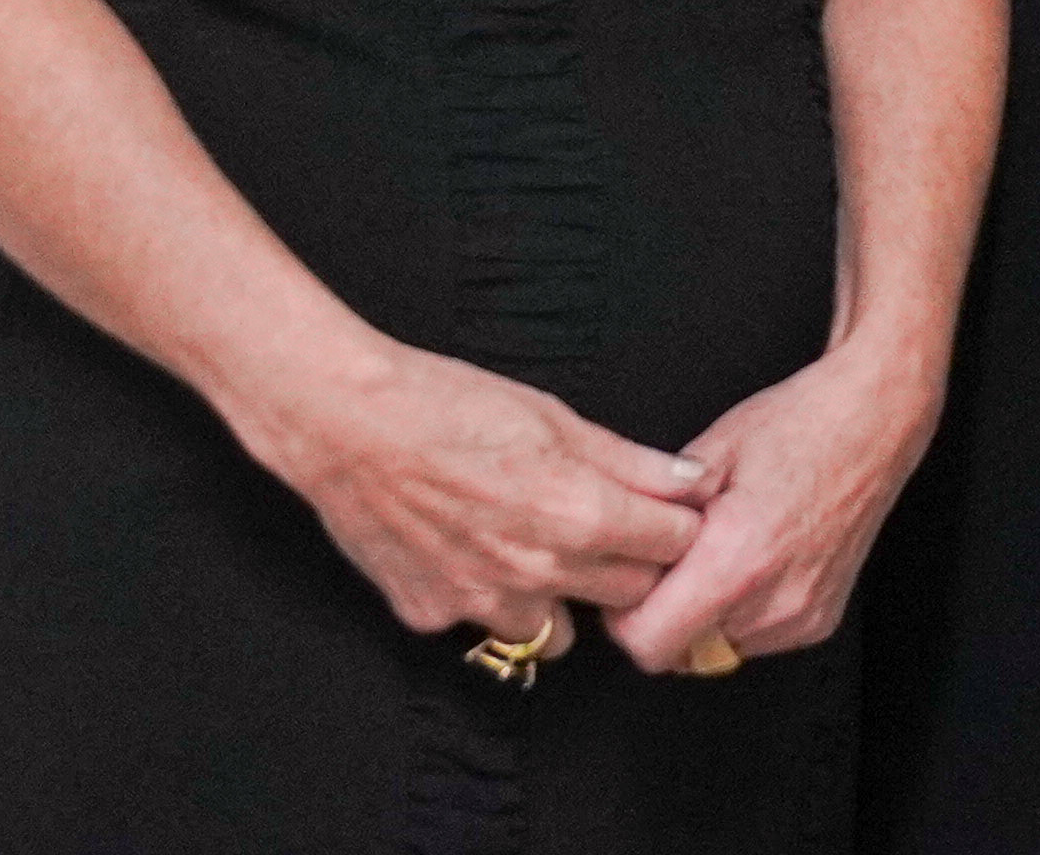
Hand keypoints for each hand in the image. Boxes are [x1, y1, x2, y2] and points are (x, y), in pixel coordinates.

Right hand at [231, 333, 708, 661]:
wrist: (347, 424)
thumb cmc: (450, 405)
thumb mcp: (556, 418)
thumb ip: (632, 462)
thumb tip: (692, 482)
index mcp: (580, 516)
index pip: (672, 548)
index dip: (674, 527)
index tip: (662, 514)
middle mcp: (537, 573)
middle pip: (628, 596)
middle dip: (630, 566)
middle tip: (608, 531)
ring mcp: (480, 603)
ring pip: (556, 634)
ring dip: (562, 602)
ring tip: (538, 552)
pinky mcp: (431, 615)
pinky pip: (482, 626)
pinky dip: (488, 600)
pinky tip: (471, 554)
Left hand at [602, 335, 946, 675]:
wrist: (874, 420)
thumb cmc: (798, 425)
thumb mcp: (706, 455)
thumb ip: (654, 514)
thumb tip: (616, 549)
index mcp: (737, 560)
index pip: (648, 643)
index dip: (624, 618)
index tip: (631, 586)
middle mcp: (773, 600)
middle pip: (680, 651)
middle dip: (664, 614)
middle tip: (673, 563)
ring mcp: (800, 615)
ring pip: (716, 649)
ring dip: (703, 616)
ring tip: (720, 555)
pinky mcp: (819, 619)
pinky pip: (755, 638)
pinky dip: (741, 613)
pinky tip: (754, 562)